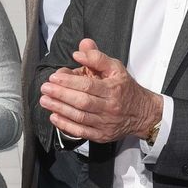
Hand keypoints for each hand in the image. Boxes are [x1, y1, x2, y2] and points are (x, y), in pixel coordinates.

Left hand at [39, 39, 160, 143]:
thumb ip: (97, 57)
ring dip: (60, 109)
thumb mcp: (116, 68)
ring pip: (80, 117)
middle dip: (61, 95)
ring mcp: (105, 123)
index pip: (88, 85)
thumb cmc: (125, 88)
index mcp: (113, 89)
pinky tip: (55, 117)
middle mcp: (110, 107)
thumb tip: (78, 52)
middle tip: (45, 89)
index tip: (54, 77)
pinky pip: (82, 132)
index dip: (69, 82)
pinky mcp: (102, 135)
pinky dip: (66, 126)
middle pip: (82, 102)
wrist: (142, 113)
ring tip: (45, 101)